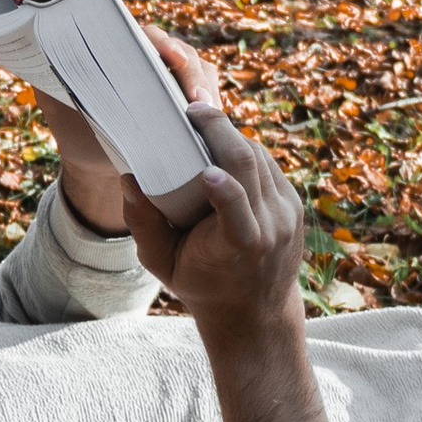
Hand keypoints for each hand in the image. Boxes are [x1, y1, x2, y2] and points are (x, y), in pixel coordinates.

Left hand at [48, 28, 222, 237]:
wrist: (94, 161)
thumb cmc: (74, 125)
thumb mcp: (57, 101)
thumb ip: (52, 76)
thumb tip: (40, 51)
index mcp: (122, 48)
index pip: (146, 35)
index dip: (161, 43)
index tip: (168, 57)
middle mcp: (154, 57)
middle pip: (181, 53)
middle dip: (191, 73)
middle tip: (197, 99)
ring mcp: (175, 79)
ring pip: (201, 73)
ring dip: (207, 91)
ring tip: (207, 112)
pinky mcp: (191, 104)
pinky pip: (211, 100)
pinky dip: (214, 111)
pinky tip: (214, 129)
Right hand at [123, 111, 329, 421]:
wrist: (255, 312)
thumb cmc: (200, 284)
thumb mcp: (162, 264)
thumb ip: (143, 225)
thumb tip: (129, 178)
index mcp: (241, 245)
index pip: (237, 207)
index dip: (225, 186)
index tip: (207, 169)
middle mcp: (271, 226)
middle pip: (251, 164)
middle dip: (221, 129)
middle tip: (192, 109)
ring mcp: (287, 213)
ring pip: (261, 156)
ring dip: (231, 135)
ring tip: (202, 121)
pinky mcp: (293, 203)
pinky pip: (268, 164)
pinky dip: (243, 150)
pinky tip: (221, 143)